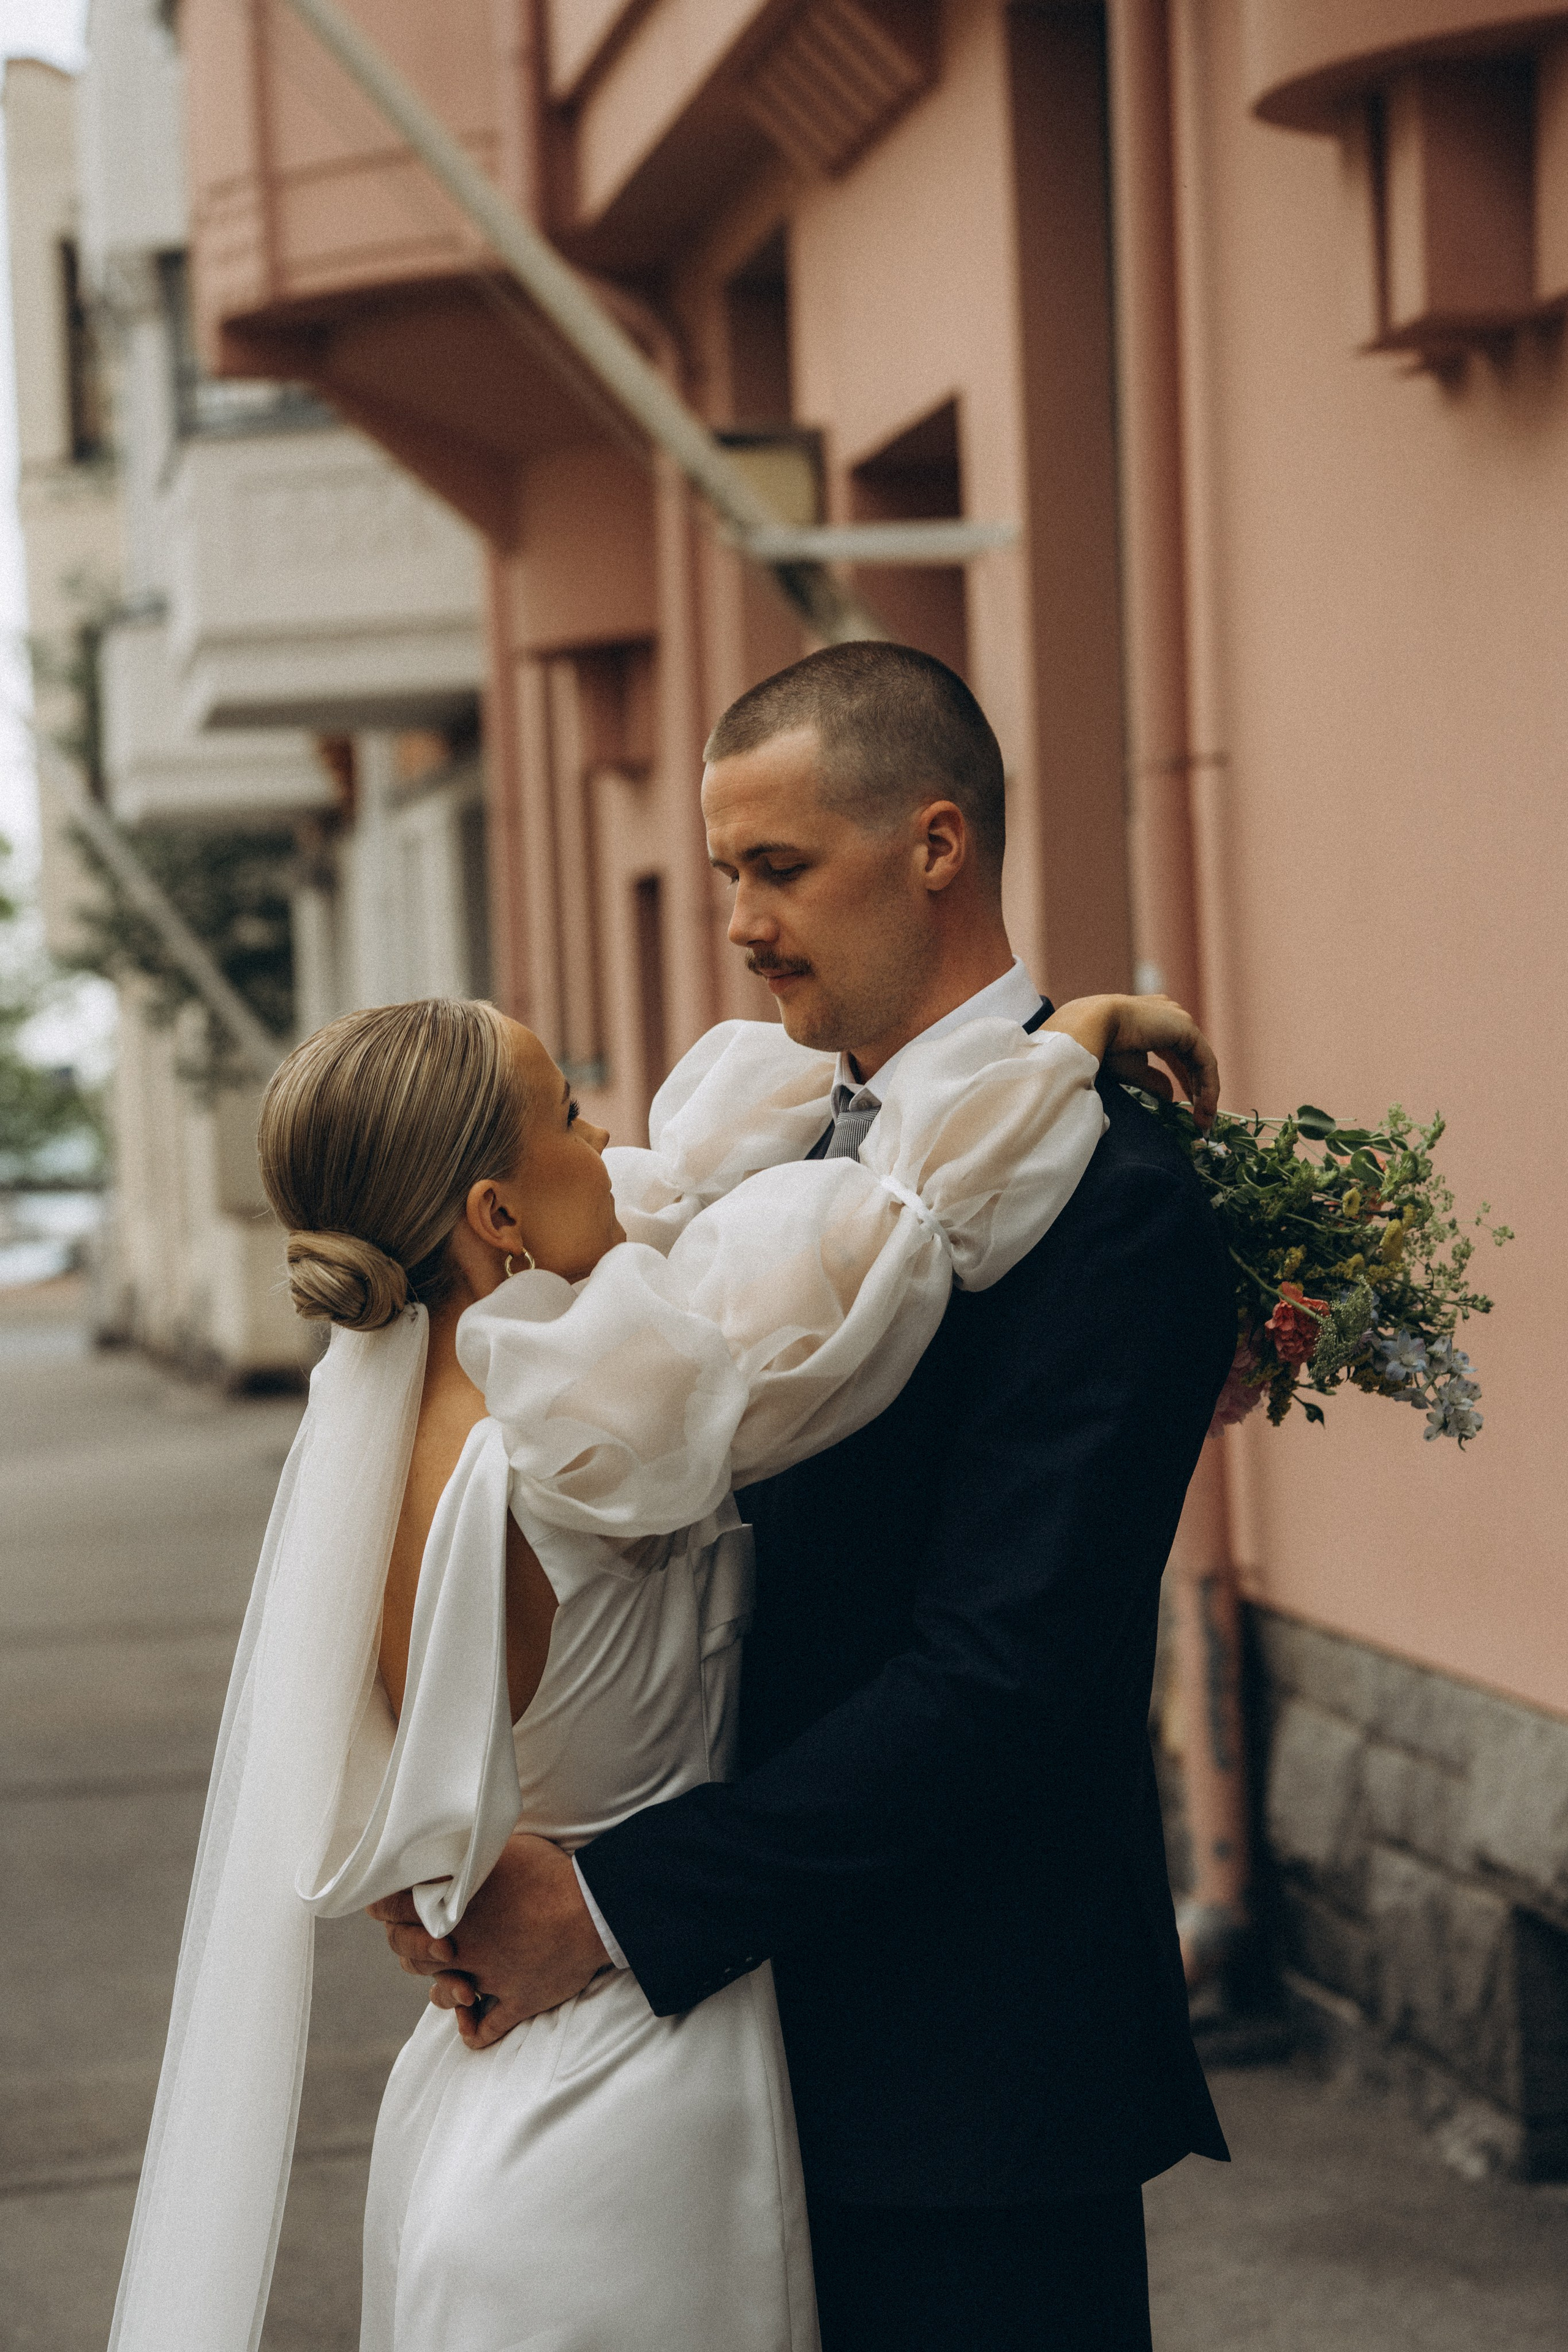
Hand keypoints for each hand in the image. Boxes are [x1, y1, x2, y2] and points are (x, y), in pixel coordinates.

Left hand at [367, 1833, 610, 2050]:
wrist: (593, 1909)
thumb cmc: (548, 1871)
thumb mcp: (500, 1847)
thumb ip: (466, 1854)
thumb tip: (447, 1846)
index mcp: (452, 1906)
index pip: (393, 1910)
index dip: (383, 1907)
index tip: (380, 1906)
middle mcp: (460, 1946)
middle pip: (408, 1955)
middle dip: (406, 1946)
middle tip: (416, 1938)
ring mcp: (486, 1979)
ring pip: (441, 1994)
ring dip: (439, 1987)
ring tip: (450, 1978)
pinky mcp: (514, 2003)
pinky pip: (482, 2030)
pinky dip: (472, 2028)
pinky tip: (470, 2019)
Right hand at [1047, 994, 1217, 1126]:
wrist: (1094, 1025)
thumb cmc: (1104, 1045)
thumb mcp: (1132, 1069)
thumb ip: (1153, 1081)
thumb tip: (1170, 1096)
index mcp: (1154, 1022)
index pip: (1177, 1055)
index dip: (1183, 1082)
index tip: (1186, 1108)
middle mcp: (1170, 1017)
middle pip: (1192, 1059)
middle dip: (1197, 1090)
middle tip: (1199, 1119)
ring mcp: (1180, 1020)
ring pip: (1201, 1062)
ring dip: (1206, 1093)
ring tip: (1204, 1121)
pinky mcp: (1187, 1029)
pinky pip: (1205, 1062)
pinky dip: (1208, 1087)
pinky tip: (1205, 1108)